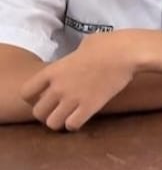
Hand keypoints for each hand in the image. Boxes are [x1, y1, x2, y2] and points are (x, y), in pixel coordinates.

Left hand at [21, 33, 135, 130]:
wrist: (127, 53)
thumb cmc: (108, 43)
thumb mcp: (83, 45)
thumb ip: (73, 57)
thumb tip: (78, 58)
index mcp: (53, 70)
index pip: (26, 92)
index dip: (32, 98)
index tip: (44, 96)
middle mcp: (58, 87)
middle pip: (37, 113)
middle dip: (46, 113)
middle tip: (58, 109)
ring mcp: (73, 98)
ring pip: (52, 124)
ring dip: (59, 121)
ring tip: (68, 116)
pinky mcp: (90, 107)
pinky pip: (72, 125)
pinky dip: (75, 124)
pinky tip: (81, 116)